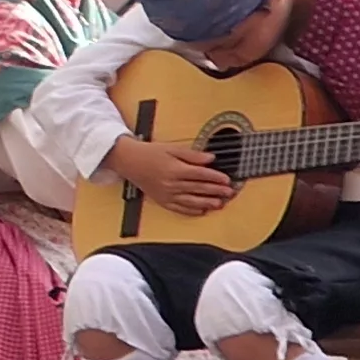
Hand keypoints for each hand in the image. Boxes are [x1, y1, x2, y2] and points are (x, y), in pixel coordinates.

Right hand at [113, 135, 234, 216]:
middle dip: (216, 191)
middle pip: (198, 188)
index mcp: (175, 169)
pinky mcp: (162, 201)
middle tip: (229, 192)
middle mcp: (171, 184)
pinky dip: (192, 211)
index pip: (200, 174)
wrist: (129, 162)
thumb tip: (211, 158)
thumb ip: (192, 155)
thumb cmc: (150, 153)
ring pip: (191, 201)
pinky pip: (180, 209)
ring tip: (220, 203)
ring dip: (207, 203)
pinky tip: (202, 211)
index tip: (227, 179)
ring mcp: (167, 194)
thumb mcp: (171, 148)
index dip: (215, 177)